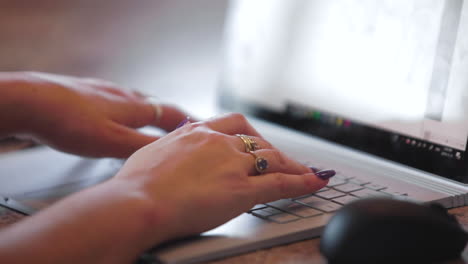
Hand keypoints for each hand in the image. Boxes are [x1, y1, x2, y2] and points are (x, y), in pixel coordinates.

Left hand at [4, 72, 189, 157]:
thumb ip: (143, 147)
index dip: (189, 121)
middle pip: (156, 105)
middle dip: (171, 116)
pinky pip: (116, 99)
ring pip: (136, 100)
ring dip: (149, 111)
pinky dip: (125, 108)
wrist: (34, 100)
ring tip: (152, 120)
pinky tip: (114, 114)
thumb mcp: (112, 143)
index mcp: (135, 108)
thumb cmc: (72, 122)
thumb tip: (171, 152)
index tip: (204, 126)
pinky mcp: (87, 91)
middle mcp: (125, 95)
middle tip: (182, 125)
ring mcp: (106, 91)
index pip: (172, 114)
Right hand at [115, 113, 330, 240]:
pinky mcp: (242, 190)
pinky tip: (315, 183)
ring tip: (304, 172)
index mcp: (196, 132)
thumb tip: (171, 152)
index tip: (256, 142)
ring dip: (291, 165)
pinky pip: (280, 184)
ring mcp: (232, 165)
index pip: (233, 124)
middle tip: (281, 161)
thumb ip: (170, 149)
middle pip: (257, 141)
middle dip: (272, 151)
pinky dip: (302, 183)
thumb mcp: (151, 153)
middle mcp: (218, 143)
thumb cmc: (135, 184)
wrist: (137, 201)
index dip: (250, 134)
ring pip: (272, 159)